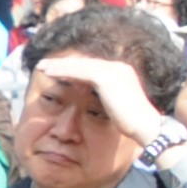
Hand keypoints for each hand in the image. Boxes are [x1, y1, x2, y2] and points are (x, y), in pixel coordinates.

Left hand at [41, 45, 167, 144]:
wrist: (144, 125)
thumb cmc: (130, 121)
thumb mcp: (114, 102)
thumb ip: (103, 93)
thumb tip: (89, 94)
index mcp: (121, 71)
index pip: (91, 65)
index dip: (72, 66)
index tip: (56, 68)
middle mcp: (118, 67)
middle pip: (84, 62)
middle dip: (62, 63)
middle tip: (44, 64)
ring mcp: (113, 70)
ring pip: (79, 65)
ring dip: (58, 65)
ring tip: (42, 67)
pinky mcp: (106, 77)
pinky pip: (79, 71)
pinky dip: (63, 71)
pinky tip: (50, 73)